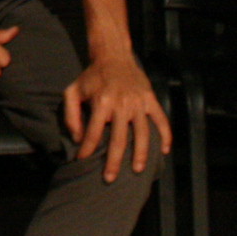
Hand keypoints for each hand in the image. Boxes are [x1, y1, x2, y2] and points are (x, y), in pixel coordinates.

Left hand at [62, 53, 172, 182]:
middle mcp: (122, 104)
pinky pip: (161, 120)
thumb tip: (77, 138)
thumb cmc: (91, 76)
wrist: (114, 56)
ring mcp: (139, 102)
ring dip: (140, 154)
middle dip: (113, 161)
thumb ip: (71, 115)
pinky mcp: (151, 99)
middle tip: (109, 179)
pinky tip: (164, 151)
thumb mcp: (73, 91)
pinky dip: (165, 135)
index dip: (87, 149)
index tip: (82, 161)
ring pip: (143, 134)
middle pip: (118, 139)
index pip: (93, 133)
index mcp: (102, 102)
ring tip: (137, 171)